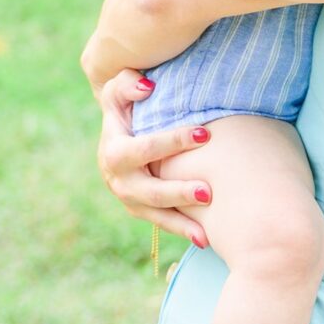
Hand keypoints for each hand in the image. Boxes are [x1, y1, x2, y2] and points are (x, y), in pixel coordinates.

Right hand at [95, 70, 212, 247]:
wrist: (116, 137)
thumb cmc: (125, 109)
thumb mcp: (119, 93)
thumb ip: (127, 84)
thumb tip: (148, 87)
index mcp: (114, 151)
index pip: (145, 148)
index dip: (174, 141)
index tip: (206, 134)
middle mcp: (119, 180)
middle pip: (151, 190)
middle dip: (179, 192)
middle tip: (208, 192)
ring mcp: (130, 199)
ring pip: (157, 215)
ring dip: (182, 223)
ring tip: (207, 230)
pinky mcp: (141, 211)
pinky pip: (163, 224)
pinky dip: (183, 231)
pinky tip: (207, 240)